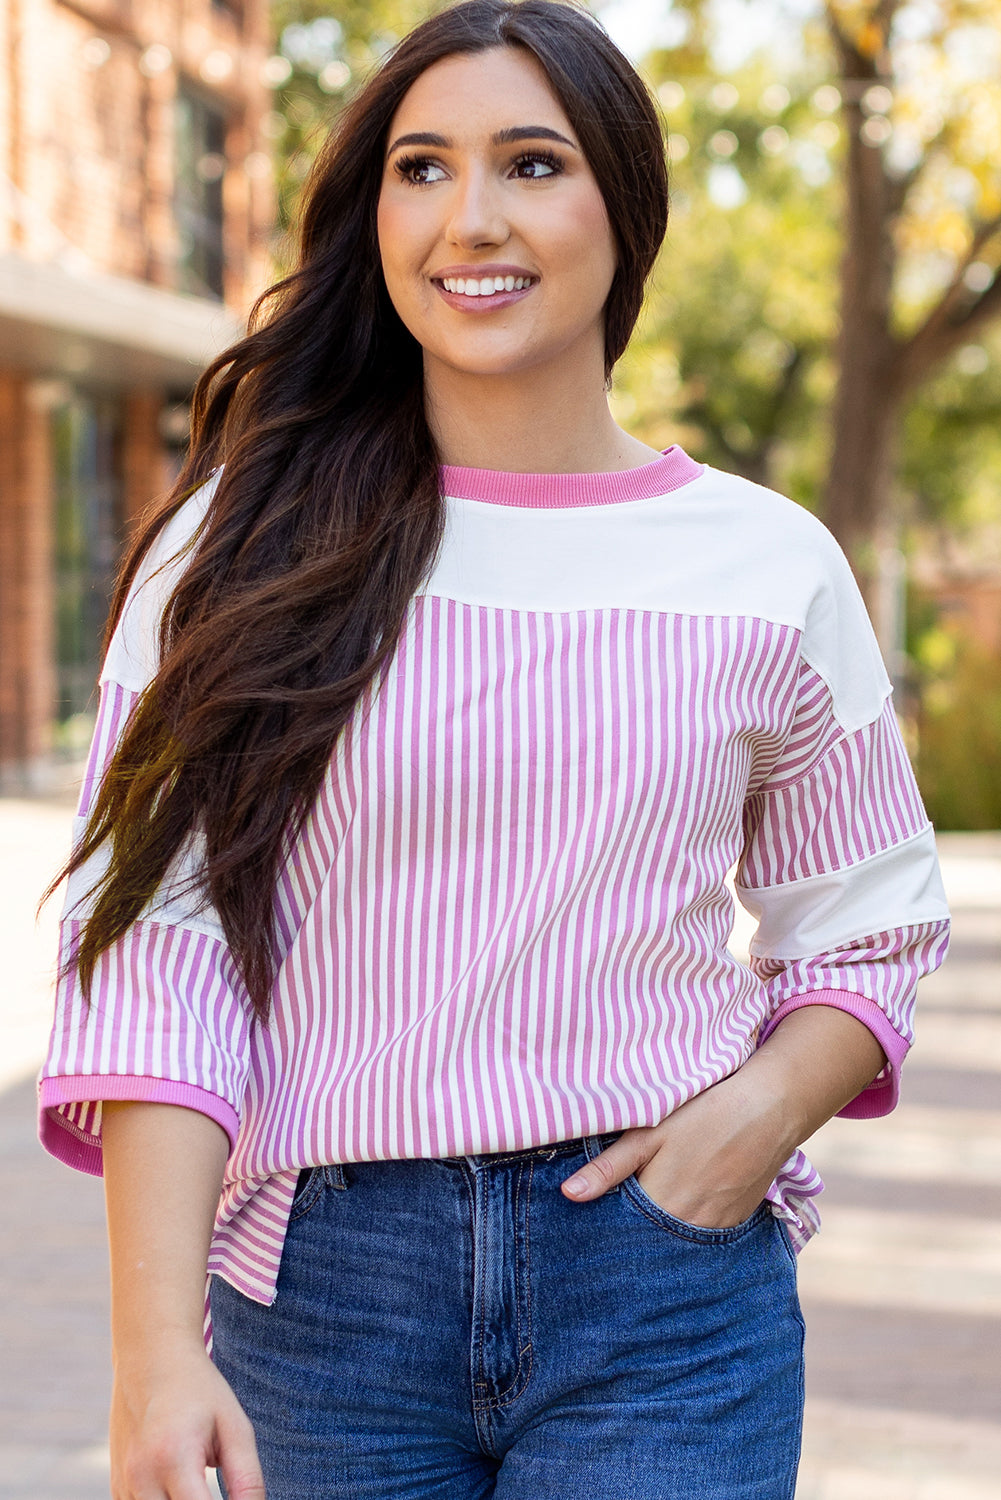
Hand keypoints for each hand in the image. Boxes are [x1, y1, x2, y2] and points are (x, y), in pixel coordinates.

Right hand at [110, 1338, 264, 1499]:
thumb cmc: (200, 1392)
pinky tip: (178, 1487)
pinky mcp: (117, 1487)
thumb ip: (247, 1479)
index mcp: (173, 1458)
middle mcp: (141, 1477)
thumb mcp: (234, 1427)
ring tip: (197, 1482)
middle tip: (212, 1484)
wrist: (152, 1360)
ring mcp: (123, 1484)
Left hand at [560, 1069, 793, 1228]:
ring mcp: (717, 1228)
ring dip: (662, 1233)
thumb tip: (568, 1195)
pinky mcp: (736, 1222)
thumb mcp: (648, 1133)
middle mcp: (690, 1227)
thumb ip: (608, 1168)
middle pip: (650, 1243)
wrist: (768, 1109)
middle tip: (617, 1223)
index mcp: (661, 1206)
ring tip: (651, 1213)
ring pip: (678, 1242)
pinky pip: (704, 1237)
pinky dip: (688, 1228)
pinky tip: (682, 1207)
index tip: (590, 1231)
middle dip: (632, 1238)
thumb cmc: (702, 1114)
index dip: (607, 1232)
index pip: (623, 1236)